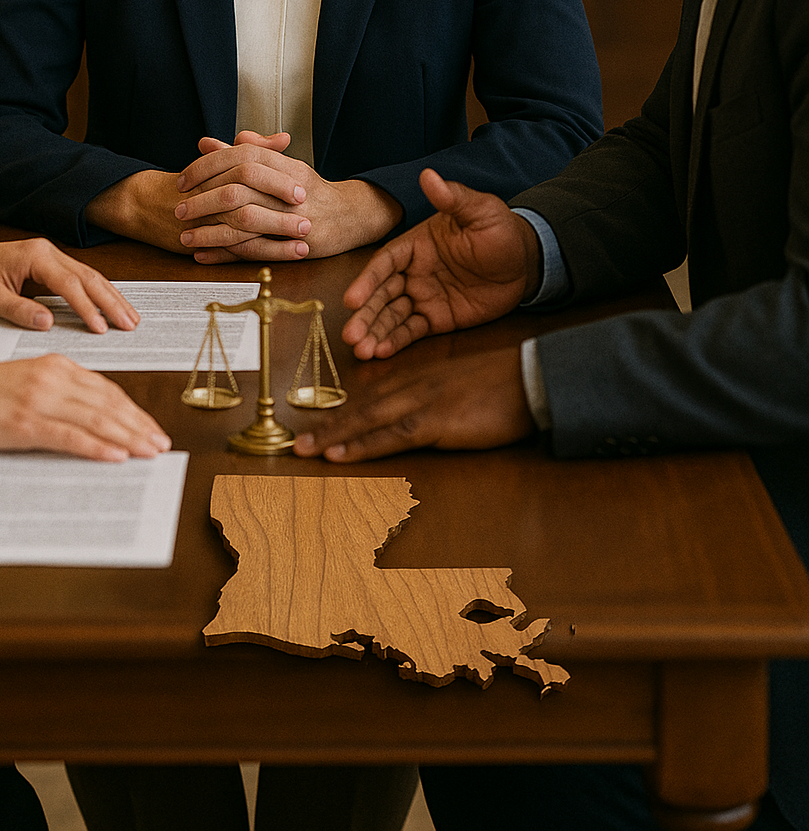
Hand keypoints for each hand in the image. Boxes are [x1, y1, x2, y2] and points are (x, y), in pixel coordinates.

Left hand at [0, 237, 139, 332]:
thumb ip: (19, 310)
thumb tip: (48, 323)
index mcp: (35, 256)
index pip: (69, 284)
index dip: (87, 307)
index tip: (101, 327)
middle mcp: (49, 252)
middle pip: (89, 277)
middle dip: (111, 301)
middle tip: (130, 323)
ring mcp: (53, 255)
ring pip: (90, 276)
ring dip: (111, 297)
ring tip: (130, 317)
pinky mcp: (53, 264)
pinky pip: (82, 277)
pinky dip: (100, 292)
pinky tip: (112, 305)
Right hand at [0, 356, 171, 459]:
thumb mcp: (30, 379)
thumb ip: (61, 391)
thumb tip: (93, 415)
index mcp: (59, 366)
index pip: (107, 390)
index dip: (133, 410)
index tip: (151, 427)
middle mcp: (55, 379)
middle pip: (109, 404)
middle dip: (139, 425)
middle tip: (161, 444)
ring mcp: (42, 400)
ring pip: (97, 420)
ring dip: (128, 437)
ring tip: (149, 452)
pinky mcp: (27, 423)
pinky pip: (71, 437)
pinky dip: (98, 447)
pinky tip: (116, 456)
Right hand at [84, 148, 309, 256]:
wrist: (147, 203)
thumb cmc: (192, 183)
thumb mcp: (223, 161)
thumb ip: (254, 148)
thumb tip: (283, 138)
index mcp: (218, 168)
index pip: (250, 167)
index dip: (278, 178)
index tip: (304, 185)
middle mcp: (211, 190)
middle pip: (248, 194)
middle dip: (280, 206)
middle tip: (308, 212)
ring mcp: (205, 216)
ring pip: (243, 223)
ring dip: (276, 232)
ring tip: (304, 239)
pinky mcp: (204, 240)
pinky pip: (236, 248)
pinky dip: (264, 252)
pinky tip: (286, 256)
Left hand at [175, 132, 400, 262]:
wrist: (351, 215)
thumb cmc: (310, 189)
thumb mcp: (281, 164)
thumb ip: (243, 153)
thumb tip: (207, 142)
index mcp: (282, 164)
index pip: (238, 158)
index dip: (207, 167)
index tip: (183, 178)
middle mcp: (287, 188)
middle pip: (237, 189)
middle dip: (202, 200)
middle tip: (179, 208)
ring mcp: (292, 217)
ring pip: (243, 221)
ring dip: (210, 230)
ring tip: (185, 236)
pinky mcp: (294, 244)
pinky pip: (253, 250)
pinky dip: (225, 254)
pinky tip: (203, 256)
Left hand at [293, 344, 533, 461]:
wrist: (532, 379)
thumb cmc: (506, 387)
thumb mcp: (463, 388)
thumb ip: (438, 400)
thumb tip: (421, 420)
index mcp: (421, 377)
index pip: (374, 396)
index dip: (345, 412)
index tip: (320, 424)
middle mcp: (415, 384)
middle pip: (362, 407)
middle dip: (328, 424)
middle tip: (297, 441)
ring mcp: (423, 401)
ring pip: (367, 419)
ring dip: (334, 434)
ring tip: (306, 449)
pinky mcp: (435, 420)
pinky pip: (390, 435)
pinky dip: (361, 445)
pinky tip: (340, 454)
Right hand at [341, 168, 541, 358]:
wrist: (527, 261)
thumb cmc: (500, 230)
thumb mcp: (479, 210)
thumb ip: (452, 198)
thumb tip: (428, 175)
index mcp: (416, 245)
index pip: (385, 263)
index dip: (367, 281)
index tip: (353, 299)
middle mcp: (414, 271)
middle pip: (381, 294)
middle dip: (365, 315)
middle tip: (350, 335)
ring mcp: (424, 296)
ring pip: (392, 315)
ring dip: (375, 331)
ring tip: (360, 350)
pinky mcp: (437, 318)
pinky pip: (413, 330)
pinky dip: (396, 341)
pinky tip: (381, 352)